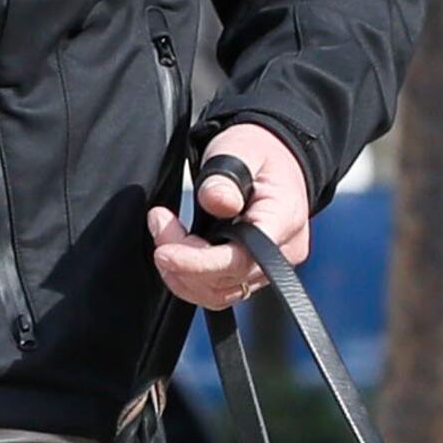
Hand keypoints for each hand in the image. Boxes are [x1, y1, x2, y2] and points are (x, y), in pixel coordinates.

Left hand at [147, 122, 311, 312]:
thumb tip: (218, 202)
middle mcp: (283, 251)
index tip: (164, 251)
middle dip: (182, 262)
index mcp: (284, 219)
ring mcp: (270, 267)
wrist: (275, 157)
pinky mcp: (254, 272)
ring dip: (182, 274)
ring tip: (164, 237)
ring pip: (219, 293)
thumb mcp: (239, 149)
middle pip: (226, 280)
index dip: (198, 263)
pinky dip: (191, 279)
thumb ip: (224, 176)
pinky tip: (178, 254)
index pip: (241, 260)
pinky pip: (220, 291)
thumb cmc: (257, 151)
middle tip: (159, 223)